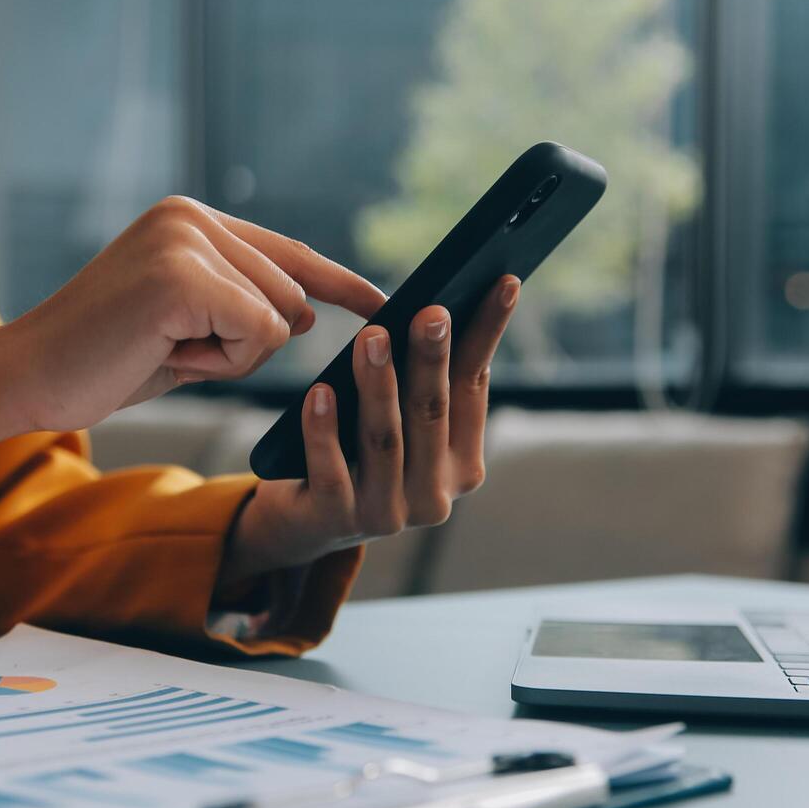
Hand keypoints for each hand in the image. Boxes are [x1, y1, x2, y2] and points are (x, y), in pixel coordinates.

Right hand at [0, 196, 385, 483]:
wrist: (27, 376)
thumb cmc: (103, 361)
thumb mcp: (187, 326)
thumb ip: (243, 309)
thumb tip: (309, 312)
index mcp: (190, 220)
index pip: (289, 251)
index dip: (340, 282)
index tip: (382, 305)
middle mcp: (190, 217)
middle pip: (291, 293)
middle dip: (248, 343)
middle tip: (174, 348)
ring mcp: (184, 240)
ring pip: (277, 315)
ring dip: (231, 354)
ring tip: (164, 347)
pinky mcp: (181, 275)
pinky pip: (257, 333)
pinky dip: (220, 361)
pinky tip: (165, 352)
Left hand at [221, 275, 520, 580]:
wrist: (307, 522)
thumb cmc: (359, 453)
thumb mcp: (401, 422)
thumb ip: (423, 381)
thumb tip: (439, 306)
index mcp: (462, 465)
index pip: (474, 387)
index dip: (486, 334)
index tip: (502, 285)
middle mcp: (434, 495)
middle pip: (431, 413)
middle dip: (431, 359)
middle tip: (431, 312)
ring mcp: (387, 513)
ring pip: (385, 439)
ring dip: (378, 385)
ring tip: (371, 337)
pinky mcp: (337, 521)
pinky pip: (331, 469)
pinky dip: (325, 430)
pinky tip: (319, 392)